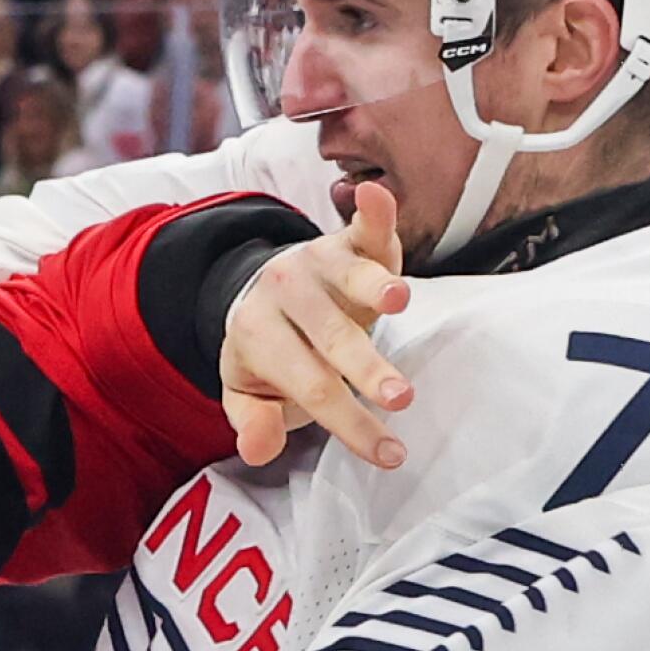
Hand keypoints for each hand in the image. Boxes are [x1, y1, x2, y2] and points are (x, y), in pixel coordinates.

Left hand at [219, 184, 411, 469]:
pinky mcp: (345, 241)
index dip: (349, 423)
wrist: (261, 293)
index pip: (309, 386)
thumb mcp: (249, 394)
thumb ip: (253, 421)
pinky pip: (361, 227)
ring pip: (347, 278)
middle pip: (332, 338)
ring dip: (373, 287)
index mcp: (257, 336)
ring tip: (396, 301)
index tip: (387, 454)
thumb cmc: (269, 354)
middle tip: (400, 398)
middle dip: (367, 369)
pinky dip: (372, 212)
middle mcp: (285, 295)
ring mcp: (316, 263)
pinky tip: (374, 196)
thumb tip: (255, 449)